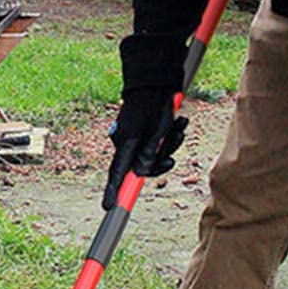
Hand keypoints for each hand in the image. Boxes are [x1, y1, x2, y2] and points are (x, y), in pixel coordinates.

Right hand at [103, 86, 181, 209]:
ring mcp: (134, 137)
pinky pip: (157, 142)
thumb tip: (141, 173)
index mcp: (126, 143)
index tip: (108, 207)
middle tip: (174, 144)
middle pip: (143, 164)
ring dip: (171, 143)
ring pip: (154, 153)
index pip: (117, 172)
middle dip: (163, 157)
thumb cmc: (155, 105)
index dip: (113, 191)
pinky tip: (179, 122)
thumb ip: (149, 154)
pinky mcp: (143, 131)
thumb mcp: (156, 132)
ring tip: (179, 125)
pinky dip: (170, 135)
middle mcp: (127, 142)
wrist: (156, 81)